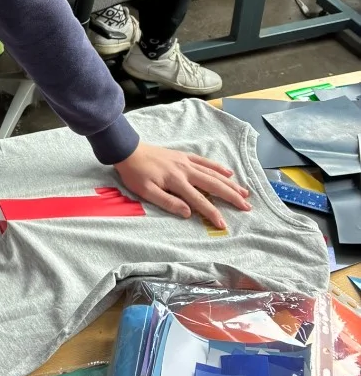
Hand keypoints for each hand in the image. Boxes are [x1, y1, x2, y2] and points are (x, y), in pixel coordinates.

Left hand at [114, 142, 250, 229]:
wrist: (128, 150)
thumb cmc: (135, 174)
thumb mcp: (146, 192)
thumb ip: (168, 202)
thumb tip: (188, 213)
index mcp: (176, 181)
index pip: (199, 200)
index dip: (212, 213)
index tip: (223, 224)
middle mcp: (185, 170)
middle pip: (213, 185)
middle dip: (231, 196)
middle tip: (247, 206)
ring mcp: (186, 161)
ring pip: (213, 173)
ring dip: (230, 183)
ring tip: (244, 192)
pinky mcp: (183, 156)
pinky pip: (205, 161)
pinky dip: (217, 167)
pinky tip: (228, 172)